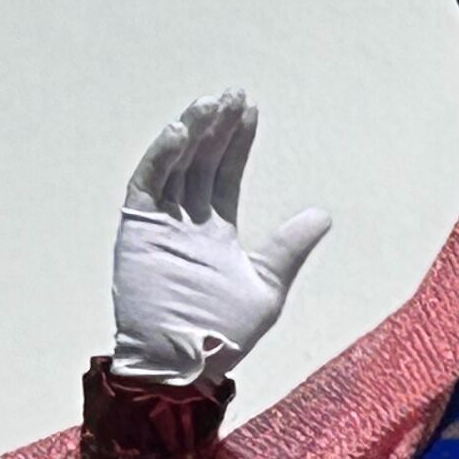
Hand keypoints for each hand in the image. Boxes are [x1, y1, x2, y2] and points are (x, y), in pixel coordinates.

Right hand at [107, 93, 329, 383]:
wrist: (184, 363)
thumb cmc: (223, 334)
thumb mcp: (267, 284)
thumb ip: (289, 248)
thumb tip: (322, 215)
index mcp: (215, 231)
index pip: (225, 174)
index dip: (236, 142)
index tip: (250, 111)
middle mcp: (185, 221)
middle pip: (201, 162)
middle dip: (217, 128)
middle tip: (233, 94)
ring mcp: (160, 223)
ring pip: (175, 165)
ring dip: (191, 133)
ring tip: (211, 103)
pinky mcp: (137, 230)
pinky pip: (147, 184)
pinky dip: (161, 157)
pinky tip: (180, 132)